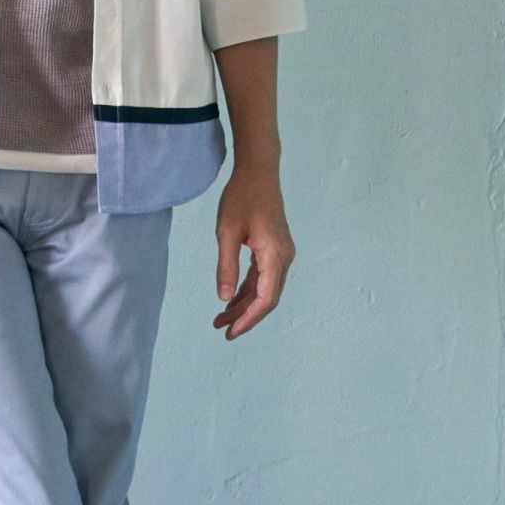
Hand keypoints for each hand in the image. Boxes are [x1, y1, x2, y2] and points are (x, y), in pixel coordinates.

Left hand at [212, 164, 295, 340]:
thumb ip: (226, 267)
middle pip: (267, 298)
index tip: (231, 332)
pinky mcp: (274, 249)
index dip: (249, 319)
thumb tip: (224, 298)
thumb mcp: (226, 233)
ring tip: (221, 319)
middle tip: (221, 329)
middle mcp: (283, 258)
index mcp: (274, 255)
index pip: (265, 298)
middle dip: (245, 316)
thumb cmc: (241, 197)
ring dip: (244, 305)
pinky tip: (231, 300)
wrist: (258, 171)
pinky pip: (262, 277)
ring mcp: (281, 254)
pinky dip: (248, 291)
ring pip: (265, 289)